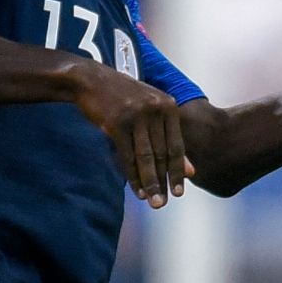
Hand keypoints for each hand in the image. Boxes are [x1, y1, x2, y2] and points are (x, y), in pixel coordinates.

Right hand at [71, 60, 193, 207]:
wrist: (90, 79)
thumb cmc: (122, 97)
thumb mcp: (150, 112)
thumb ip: (169, 138)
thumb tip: (191, 170)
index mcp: (168, 105)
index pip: (177, 146)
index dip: (178, 171)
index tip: (179, 192)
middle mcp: (155, 109)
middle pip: (162, 154)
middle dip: (163, 182)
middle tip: (163, 203)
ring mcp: (135, 115)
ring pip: (146, 157)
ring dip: (150, 183)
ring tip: (153, 202)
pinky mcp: (116, 123)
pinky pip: (127, 156)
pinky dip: (132, 176)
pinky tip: (136, 189)